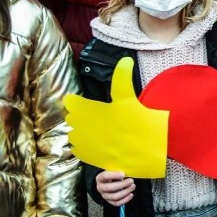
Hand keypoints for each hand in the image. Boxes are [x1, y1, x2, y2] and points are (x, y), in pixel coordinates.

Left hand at [64, 57, 168, 178]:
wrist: (145, 149)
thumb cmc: (137, 121)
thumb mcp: (128, 96)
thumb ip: (122, 77)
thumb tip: (126, 59)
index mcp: (86, 110)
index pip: (71, 102)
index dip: (78, 101)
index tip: (85, 101)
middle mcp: (80, 126)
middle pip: (72, 118)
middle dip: (80, 116)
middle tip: (95, 114)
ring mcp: (83, 143)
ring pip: (74, 134)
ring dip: (81, 131)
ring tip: (96, 129)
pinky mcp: (88, 157)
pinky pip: (78, 150)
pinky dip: (83, 146)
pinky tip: (95, 142)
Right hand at [96, 170, 134, 206]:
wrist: (107, 183)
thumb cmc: (112, 176)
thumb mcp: (113, 171)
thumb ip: (117, 171)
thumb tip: (127, 172)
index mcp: (100, 178)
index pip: (105, 176)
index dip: (114, 175)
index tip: (123, 174)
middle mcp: (100, 188)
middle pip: (110, 188)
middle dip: (122, 185)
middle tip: (131, 181)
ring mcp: (105, 196)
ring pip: (114, 196)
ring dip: (125, 192)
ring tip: (133, 186)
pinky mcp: (109, 201)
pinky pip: (117, 203)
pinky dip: (125, 199)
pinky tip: (131, 194)